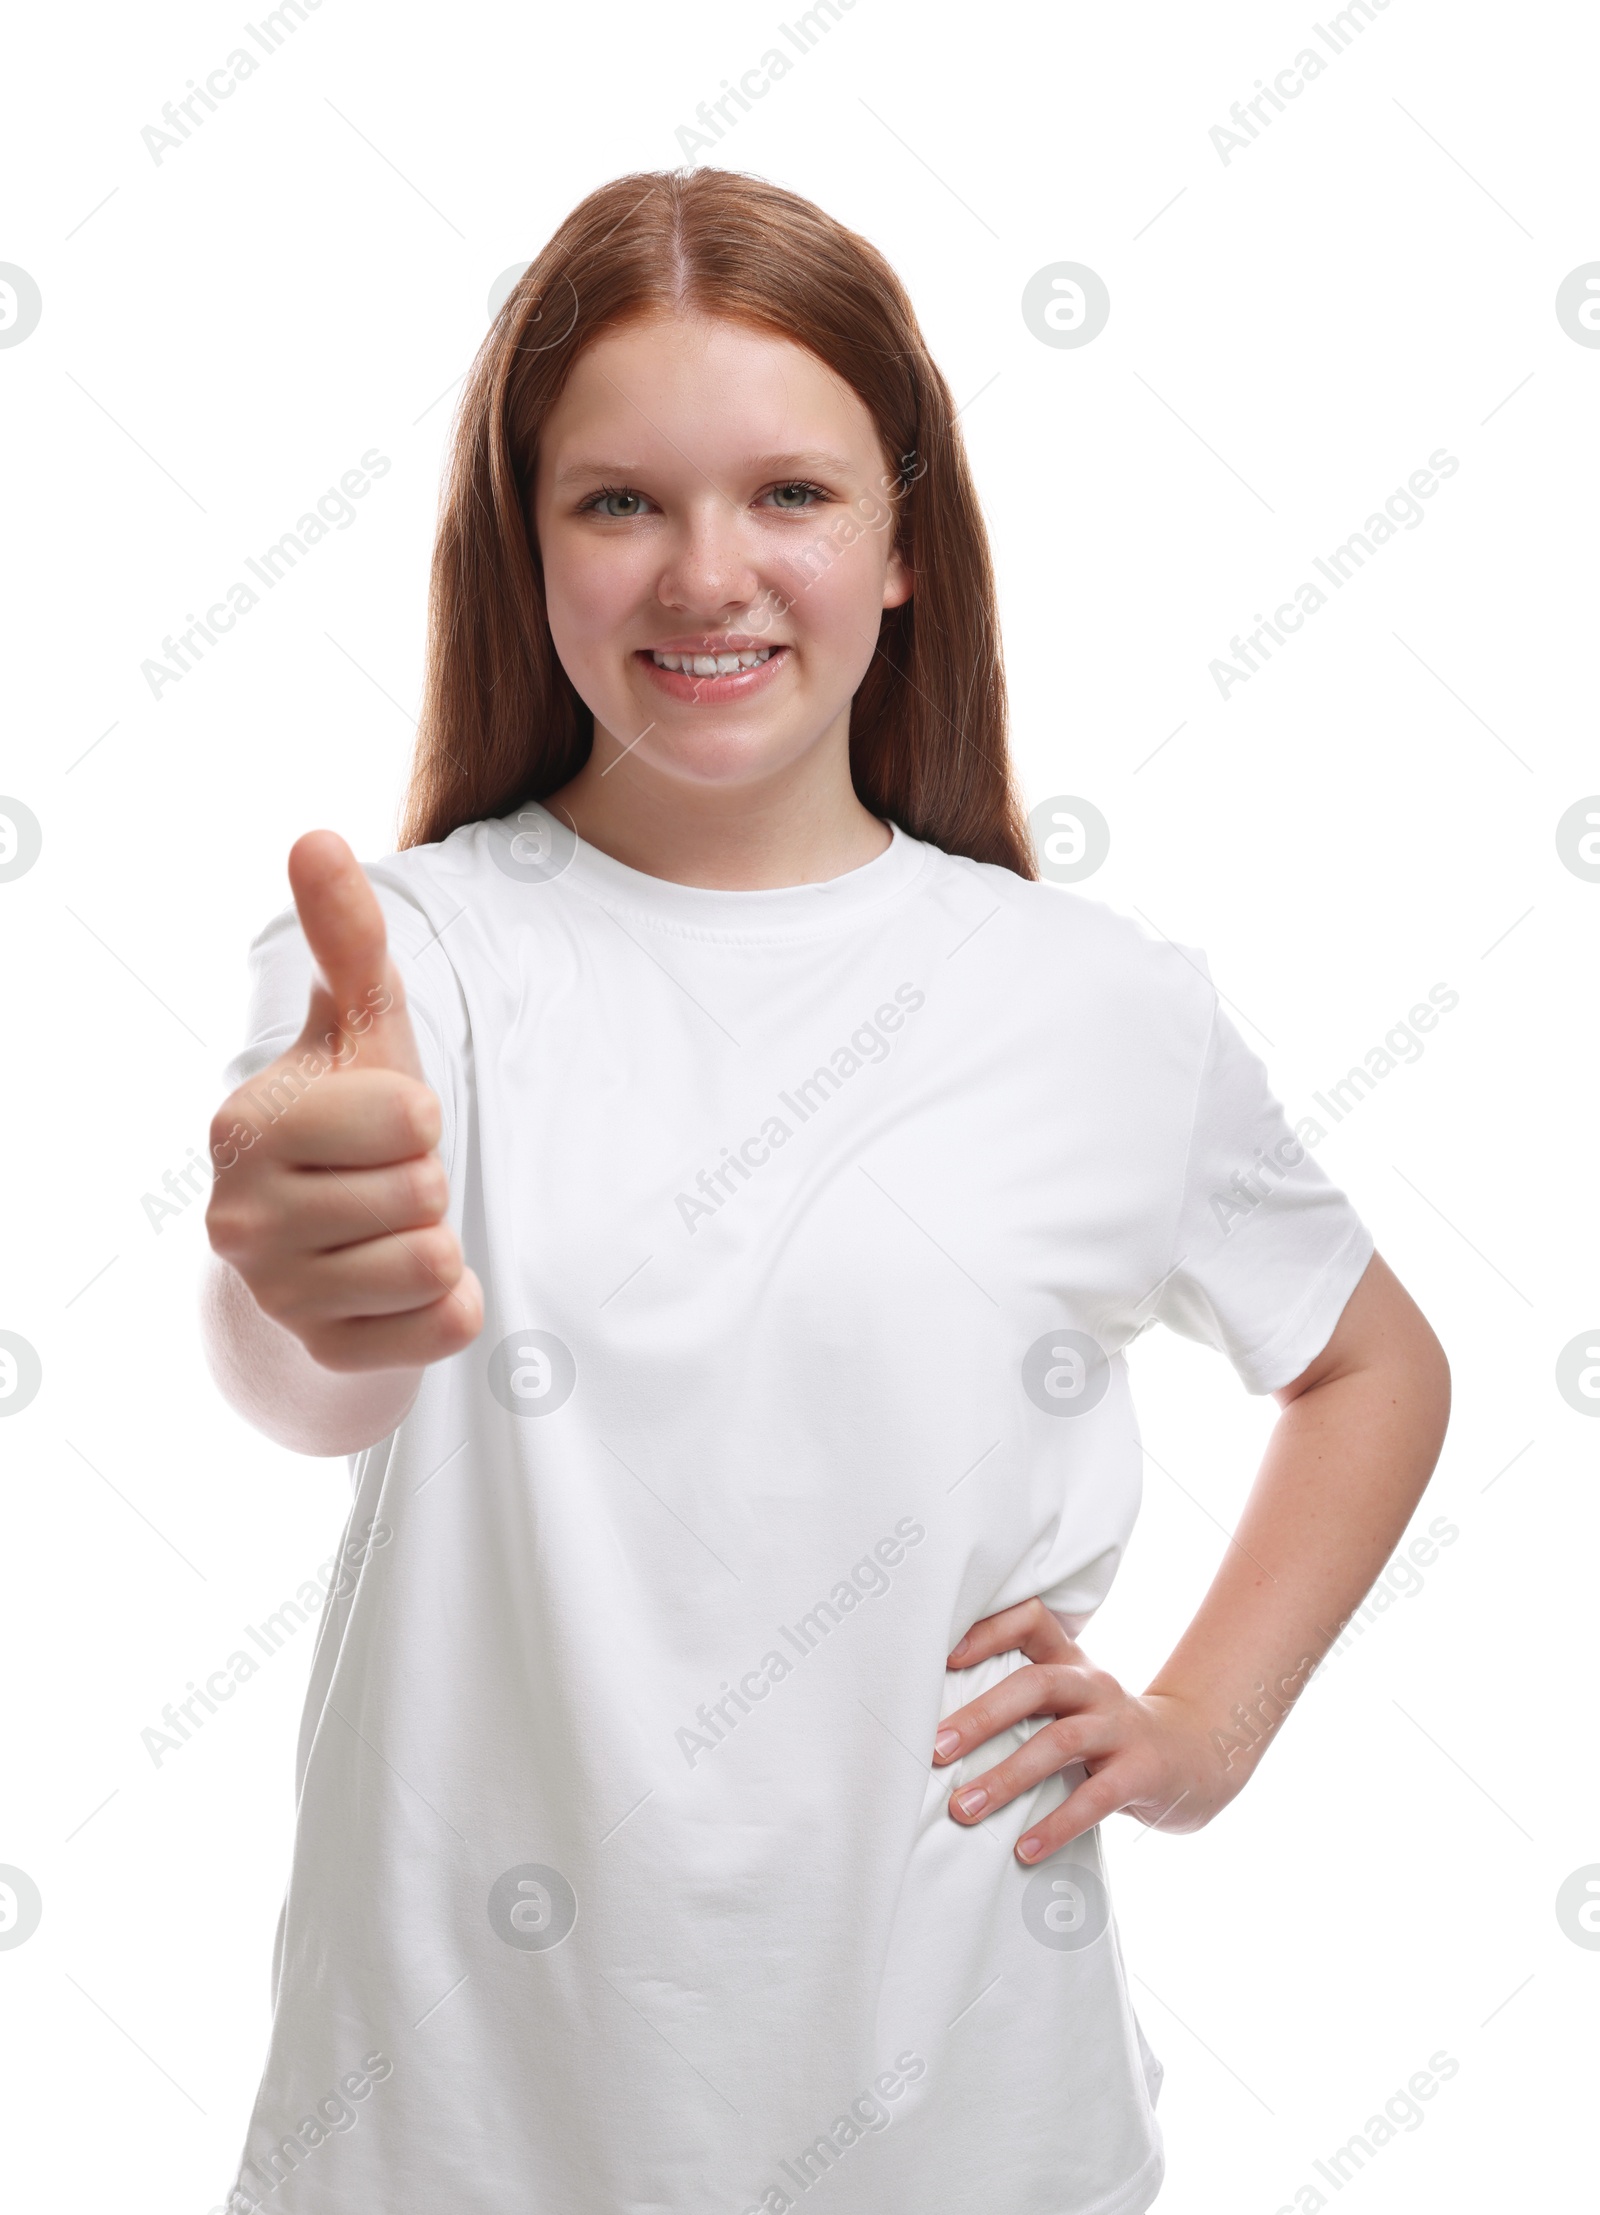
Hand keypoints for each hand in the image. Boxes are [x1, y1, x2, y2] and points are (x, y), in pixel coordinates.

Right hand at [205, 829, 482, 1371]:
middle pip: (423, 1190)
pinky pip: (445, 1328)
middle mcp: (238, 1218)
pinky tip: (404, 1286)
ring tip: (390, 1228)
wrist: (328, 1245)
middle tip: (384, 1181)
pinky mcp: (327, 1356)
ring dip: (438, 1241)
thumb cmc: (352, 1119)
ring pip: (434, 1260)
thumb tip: (315, 836)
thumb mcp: (360, 1028)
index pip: (407, 1118)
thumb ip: (346, 939)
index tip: (380, 1124)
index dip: (416, 1114)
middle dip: (425, 1180)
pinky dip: (449, 1306)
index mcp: (242, 1127)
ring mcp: (278, 1296)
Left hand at [934, 1599, 1236, 1861]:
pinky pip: (1094, 1799)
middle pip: (1036, 1684)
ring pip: (1059, 1743)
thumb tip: (938, 1731)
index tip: (944, 1656)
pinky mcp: (1141, 1772)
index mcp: (1071, 1660)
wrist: (1194, 1755)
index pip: (1031, 1620)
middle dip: (981, 1717)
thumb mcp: (1071, 1702)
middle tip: (935, 1749)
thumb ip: (1021, 1702)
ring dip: (1006, 1778)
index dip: (989, 1630)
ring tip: (963, 1809)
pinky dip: (1055, 1826)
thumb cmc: (1106, 1731)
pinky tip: (1022, 1850)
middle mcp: (1095, 1685)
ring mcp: (1121, 1727)